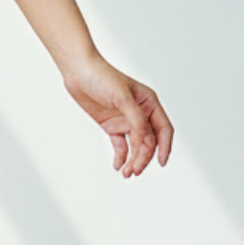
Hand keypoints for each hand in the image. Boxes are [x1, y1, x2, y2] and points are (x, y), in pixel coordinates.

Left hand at [61, 53, 172, 176]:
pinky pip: (120, 145)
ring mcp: (125, 119)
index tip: (161, 163)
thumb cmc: (102, 77)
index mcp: (149, 103)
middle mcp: (140, 112)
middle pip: (149, 141)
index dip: (165, 147)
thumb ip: (136, 119)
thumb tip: (144, 138)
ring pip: (136, 145)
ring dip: (133, 160)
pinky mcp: (111, 125)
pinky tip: (118, 166)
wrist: (78, 71)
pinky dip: (121, 156)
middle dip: (144, 157)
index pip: (164, 129)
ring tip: (127, 173)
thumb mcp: (122, 97)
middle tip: (135, 170)